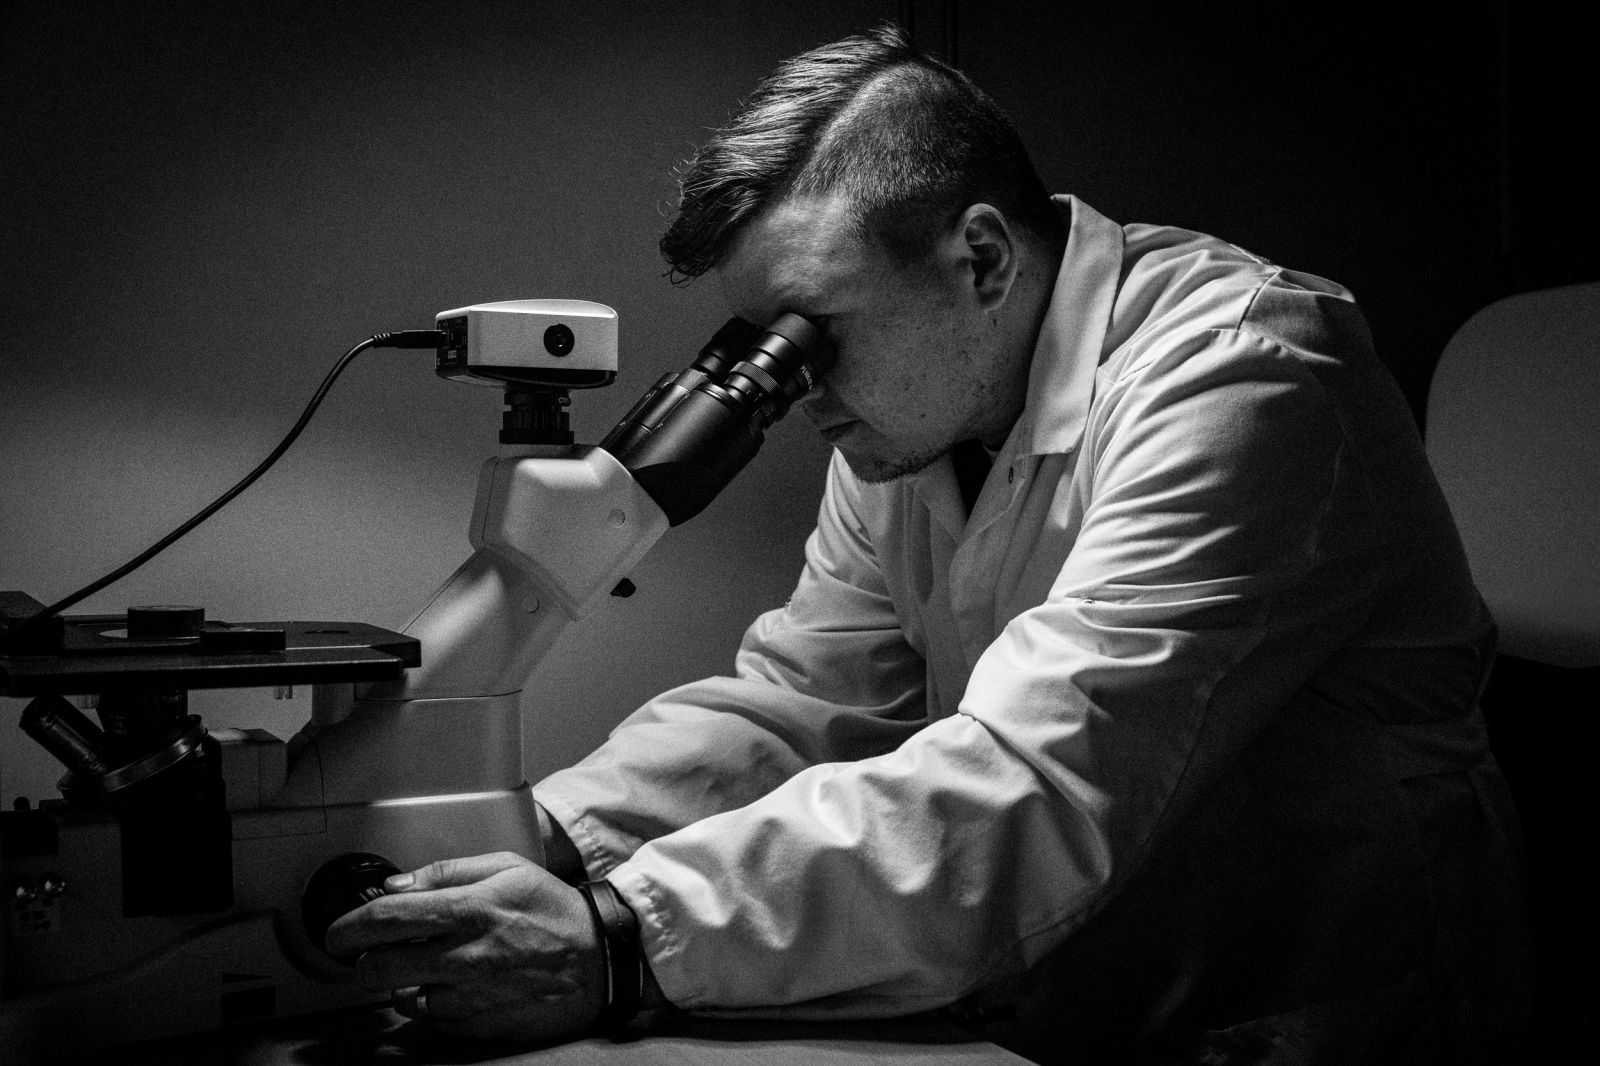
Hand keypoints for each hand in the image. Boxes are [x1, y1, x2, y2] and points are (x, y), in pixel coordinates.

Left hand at [324, 851, 604, 1043]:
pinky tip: (452, 985)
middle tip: (368, 954)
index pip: (386, 919)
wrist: (599, 959)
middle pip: (379, 969)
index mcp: (470, 910)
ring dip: (401, 983)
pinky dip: (432, 1004)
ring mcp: (471, 996)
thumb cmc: (554, 909)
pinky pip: (434, 1020)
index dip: (348, 926)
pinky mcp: (479, 1026)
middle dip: (363, 962)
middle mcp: (465, 957)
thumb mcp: (507, 868)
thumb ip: (446, 872)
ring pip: (403, 998)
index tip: (336, 932)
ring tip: (425, 966)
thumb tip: (396, 884)